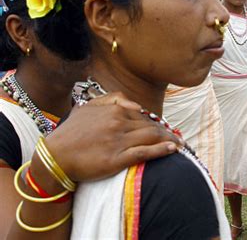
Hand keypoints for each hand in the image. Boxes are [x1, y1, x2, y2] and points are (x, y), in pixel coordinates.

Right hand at [40, 92, 183, 181]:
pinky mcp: (117, 158)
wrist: (54, 156)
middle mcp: (118, 123)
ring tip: (180, 143)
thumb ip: (111, 99)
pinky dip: (162, 150)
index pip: (142, 116)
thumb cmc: (70, 133)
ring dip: (169, 139)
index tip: (164, 129)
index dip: (156, 123)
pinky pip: (145, 152)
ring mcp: (119, 141)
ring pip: (151, 137)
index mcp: (113, 110)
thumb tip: (135, 104)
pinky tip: (173, 149)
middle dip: (166, 132)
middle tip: (177, 137)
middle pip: (150, 126)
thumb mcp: (87, 107)